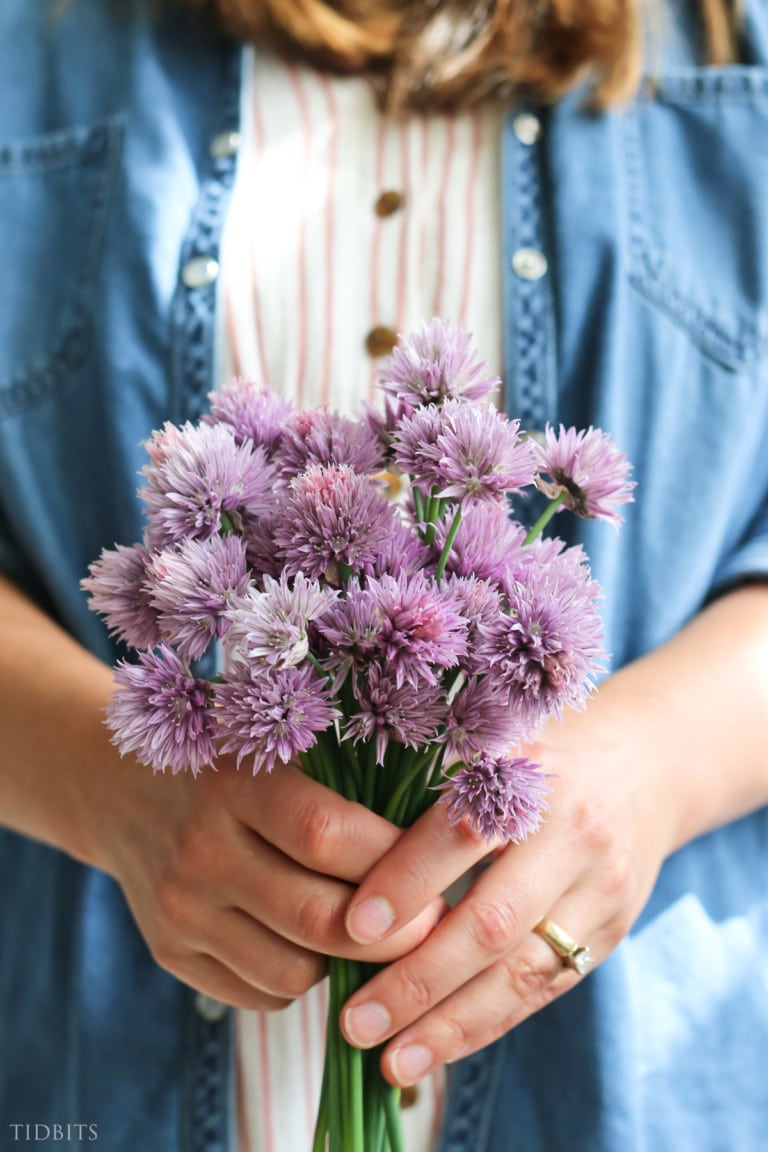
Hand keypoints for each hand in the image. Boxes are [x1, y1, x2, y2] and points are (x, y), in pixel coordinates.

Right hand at [94, 757, 443, 1010]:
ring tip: (370, 928)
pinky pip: (260, 995)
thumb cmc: (227, 755)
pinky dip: (301, 978)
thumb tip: (440, 825)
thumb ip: (341, 773)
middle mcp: (200, 850)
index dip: (396, 859)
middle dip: (394, 934)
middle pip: (318, 918)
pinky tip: (311, 940)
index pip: (329, 836)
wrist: (119, 787)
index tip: (438, 863)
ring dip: (345, 961)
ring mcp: (180, 909)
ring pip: (294, 972)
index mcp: (234, 783)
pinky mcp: (169, 952)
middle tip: (434, 923)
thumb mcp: (271, 739)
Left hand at [338, 676, 680, 1086]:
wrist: (641, 769)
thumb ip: (427, 792)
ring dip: (449, 1024)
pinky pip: (541, 991)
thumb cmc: (530, 760)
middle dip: (419, 978)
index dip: (406, 879)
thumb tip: (338, 864)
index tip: (352, 923)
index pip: (461, 831)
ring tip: (388, 1059)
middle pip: (493, 919)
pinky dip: (484, 1026)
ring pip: (520, 971)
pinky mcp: (611, 933)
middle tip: (353, 1019)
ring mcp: (598, 887)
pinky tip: (433, 1052)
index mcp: (527, 772)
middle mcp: (570, 830)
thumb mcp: (487, 748)